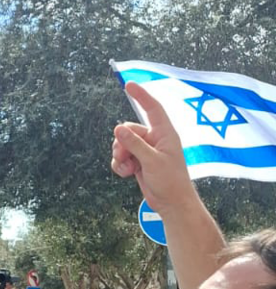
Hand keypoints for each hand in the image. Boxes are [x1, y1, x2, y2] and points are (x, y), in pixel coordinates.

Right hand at [112, 82, 190, 213]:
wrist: (172, 204)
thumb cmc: (170, 181)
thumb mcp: (152, 161)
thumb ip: (135, 144)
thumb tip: (118, 128)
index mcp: (165, 134)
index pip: (152, 109)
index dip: (141, 96)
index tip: (129, 85)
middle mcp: (155, 139)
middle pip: (129, 130)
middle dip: (122, 143)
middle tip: (123, 157)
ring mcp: (146, 150)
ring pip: (123, 143)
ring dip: (120, 155)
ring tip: (127, 168)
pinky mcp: (139, 161)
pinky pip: (122, 156)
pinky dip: (120, 164)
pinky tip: (126, 174)